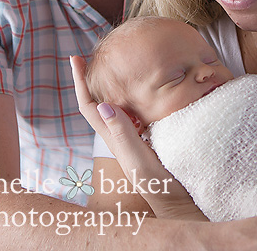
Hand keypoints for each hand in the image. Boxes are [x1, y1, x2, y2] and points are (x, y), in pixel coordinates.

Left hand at [70, 56, 203, 218]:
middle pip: (99, 100)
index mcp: (115, 138)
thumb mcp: (139, 161)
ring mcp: (136, 136)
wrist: (180, 203)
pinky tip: (145, 86)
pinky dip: (134, 93)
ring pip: (117, 104)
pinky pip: (136, 109)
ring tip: (115, 63)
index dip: (80, 81)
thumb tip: (103, 105)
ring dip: (112, 83)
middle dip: (92, 77)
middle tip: (94, 54)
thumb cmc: (160, 186)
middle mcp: (122, 135)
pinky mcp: (151, 136)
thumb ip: (122, 136)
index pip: (89, 105)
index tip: (75, 58)